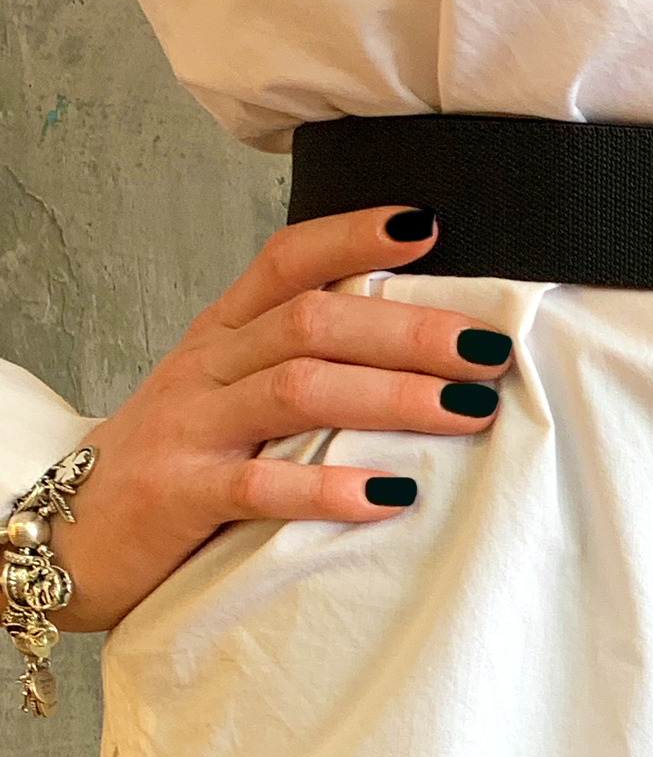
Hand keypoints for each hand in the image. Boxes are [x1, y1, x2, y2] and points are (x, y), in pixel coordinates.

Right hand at [46, 208, 512, 630]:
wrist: (60, 531)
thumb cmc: (175, 456)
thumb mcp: (225, 388)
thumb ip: (300, 358)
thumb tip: (420, 336)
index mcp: (224, 330)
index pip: (287, 259)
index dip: (354, 236)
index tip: (429, 225)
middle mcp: (208, 366)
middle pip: (314, 322)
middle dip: (410, 331)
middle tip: (488, 349)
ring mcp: (191, 428)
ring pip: (297, 390)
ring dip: (392, 396)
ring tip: (467, 410)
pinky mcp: (180, 497)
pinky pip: (260, 486)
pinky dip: (329, 488)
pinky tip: (388, 495)